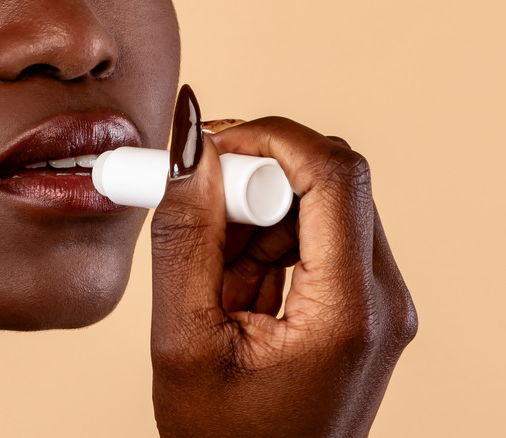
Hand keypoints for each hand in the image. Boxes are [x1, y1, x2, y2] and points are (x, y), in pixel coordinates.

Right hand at [150, 108, 417, 435]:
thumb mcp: (184, 340)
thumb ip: (184, 238)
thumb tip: (188, 150)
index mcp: (349, 312)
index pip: (334, 174)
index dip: (268, 138)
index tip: (208, 144)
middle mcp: (382, 300)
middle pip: (329, 184)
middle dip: (255, 181)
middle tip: (197, 211)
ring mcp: (376, 304)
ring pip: (318, 207)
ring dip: (254, 218)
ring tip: (210, 276)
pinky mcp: (359, 307)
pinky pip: (315, 240)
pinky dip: (265, 245)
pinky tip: (230, 289)